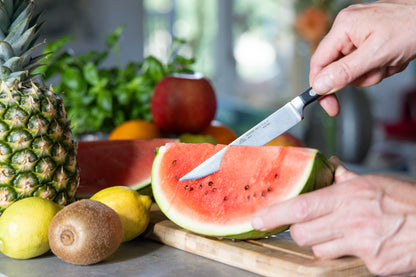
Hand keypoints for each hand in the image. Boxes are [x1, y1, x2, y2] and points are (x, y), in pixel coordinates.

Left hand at [251, 157, 415, 275]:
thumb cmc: (410, 203)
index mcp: (349, 196)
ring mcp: (362, 245)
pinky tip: (367, 244)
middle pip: (303, 234)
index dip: (274, 214)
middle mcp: (351, 221)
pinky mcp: (374, 264)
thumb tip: (331, 167)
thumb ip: (347, 178)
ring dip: (324, 244)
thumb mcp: (376, 183)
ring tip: (345, 233)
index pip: (300, 207)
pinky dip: (351, 255)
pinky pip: (346, 262)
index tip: (258, 219)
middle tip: (311, 224)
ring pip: (320, 251)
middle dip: (300, 231)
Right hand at [310, 0, 415, 115]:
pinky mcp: (370, 39)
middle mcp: (347, 28)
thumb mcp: (376, 54)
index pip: (319, 62)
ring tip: (389, 60)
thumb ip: (345, 72)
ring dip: (373, 72)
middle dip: (359, 76)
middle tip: (377, 70)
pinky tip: (392, 57)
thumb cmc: (413, 26)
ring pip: (354, 69)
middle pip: (338, 68)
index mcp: (343, 27)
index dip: (321, 86)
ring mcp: (359, 33)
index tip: (328, 104)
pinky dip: (380, 66)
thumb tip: (320, 85)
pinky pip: (366, 63)